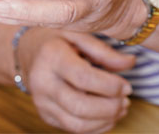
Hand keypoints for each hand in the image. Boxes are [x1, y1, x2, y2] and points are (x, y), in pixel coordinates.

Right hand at [18, 28, 134, 133]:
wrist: (26, 51)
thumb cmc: (56, 39)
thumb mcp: (77, 33)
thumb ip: (104, 50)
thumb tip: (131, 62)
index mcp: (51, 56)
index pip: (82, 77)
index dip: (109, 86)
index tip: (126, 86)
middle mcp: (43, 81)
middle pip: (79, 106)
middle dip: (109, 108)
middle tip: (126, 100)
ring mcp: (42, 102)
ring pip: (77, 124)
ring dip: (105, 121)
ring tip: (121, 108)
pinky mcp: (45, 115)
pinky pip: (73, 129)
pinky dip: (96, 127)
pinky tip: (108, 116)